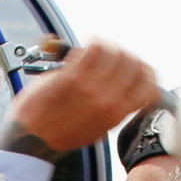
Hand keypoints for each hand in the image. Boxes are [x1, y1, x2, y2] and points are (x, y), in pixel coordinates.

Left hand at [7, 39, 160, 158]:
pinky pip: (94, 48)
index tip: (136, 65)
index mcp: (117, 115)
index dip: (145, 71)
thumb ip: (113, 108)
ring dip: (108, 45)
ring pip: (116, 53)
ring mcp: (92, 88)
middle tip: (113, 52)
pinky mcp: (73, 77)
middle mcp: (109, 102)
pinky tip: (87, 43)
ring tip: (97, 46)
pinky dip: (93, 41)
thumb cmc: (60, 132)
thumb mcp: (97, 127)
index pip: (150, 86)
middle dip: (125, 54)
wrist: (31, 139)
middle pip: (134, 64)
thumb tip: (124, 84)